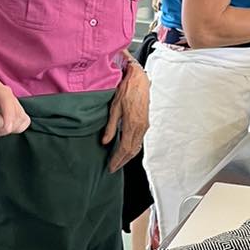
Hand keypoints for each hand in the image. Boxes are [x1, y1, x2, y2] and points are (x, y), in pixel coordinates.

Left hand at [102, 58, 149, 172]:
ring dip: (127, 156)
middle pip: (132, 151)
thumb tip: (104, 142)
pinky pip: (139, 140)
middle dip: (122, 161)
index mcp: (132, 125)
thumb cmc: (126, 90)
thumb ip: (110, 127)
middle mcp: (140, 128)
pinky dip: (132, 148)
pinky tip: (125, 150)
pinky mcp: (145, 123)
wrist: (140, 80)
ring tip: (118, 162)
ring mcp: (144, 126)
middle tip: (113, 168)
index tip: (111, 167)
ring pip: (136, 147)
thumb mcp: (114, 108)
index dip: (117, 160)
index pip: (125, 148)